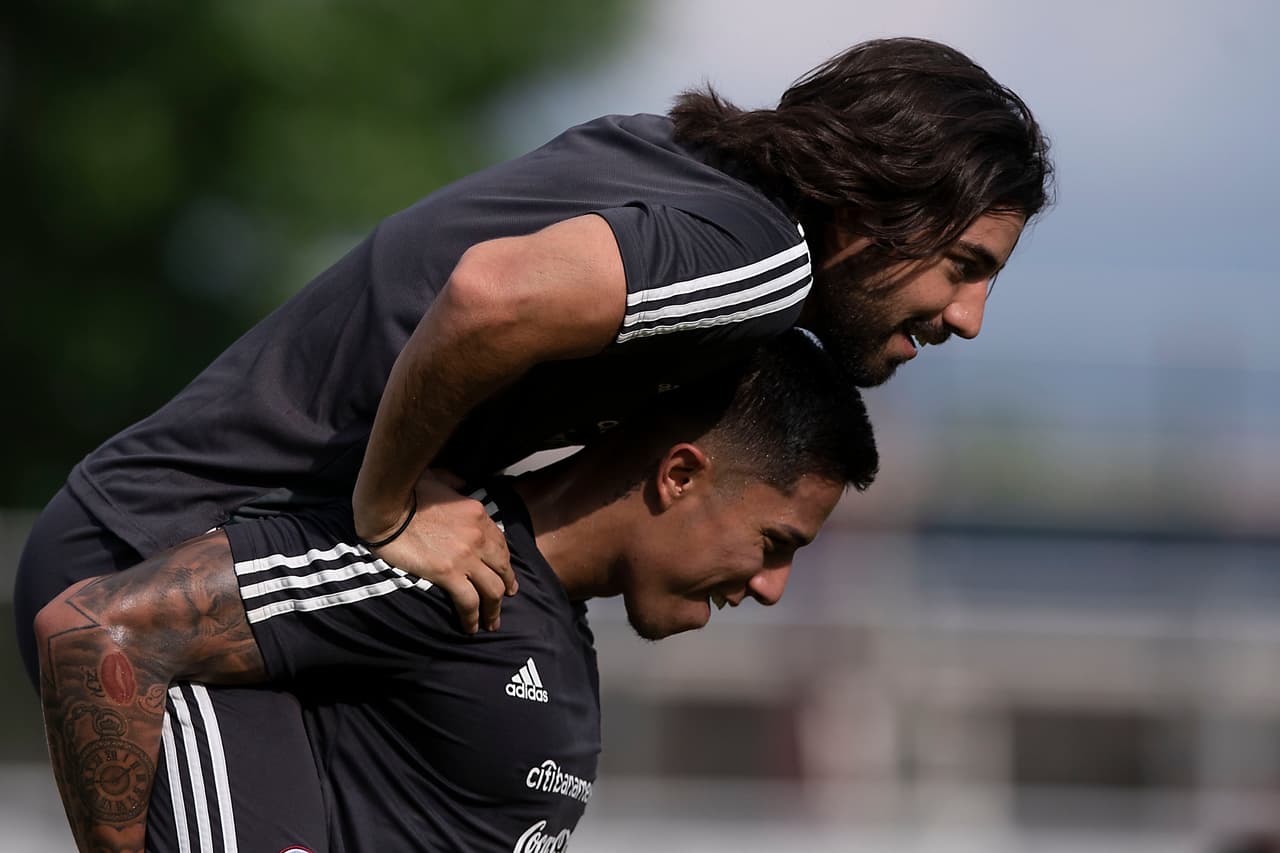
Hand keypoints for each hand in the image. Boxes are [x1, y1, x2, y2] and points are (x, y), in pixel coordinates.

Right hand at [363, 470, 515, 632]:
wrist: (388, 507)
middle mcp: (478, 536)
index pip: (500, 543)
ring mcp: (466, 556)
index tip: (506, 573)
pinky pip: (469, 601)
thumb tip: (461, 481)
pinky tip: (471, 629)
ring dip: (494, 609)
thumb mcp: (440, 478)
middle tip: (507, 597)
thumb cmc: (408, 490)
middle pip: (502, 567)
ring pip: (492, 589)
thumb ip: (455, 482)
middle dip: (507, 585)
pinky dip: (473, 618)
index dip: (505, 562)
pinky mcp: (448, 573)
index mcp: (478, 514)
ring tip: (492, 623)